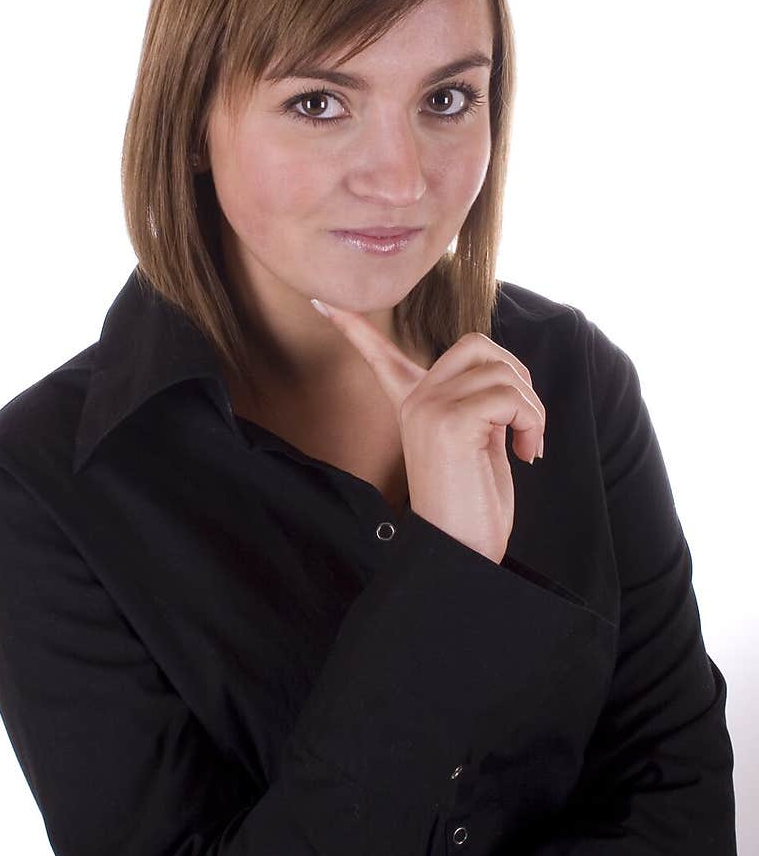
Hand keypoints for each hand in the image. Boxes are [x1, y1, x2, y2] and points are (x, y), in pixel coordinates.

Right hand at [310, 299, 544, 564]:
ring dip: (532, 408)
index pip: (378, 355)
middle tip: (523, 422)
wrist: (462, 553)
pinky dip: (532, 421)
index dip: (353, 328)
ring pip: (502, 371)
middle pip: (478, 344)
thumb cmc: (473, 507)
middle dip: (517, 376)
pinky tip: (525, 452)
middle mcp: (414, 401)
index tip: (322, 302)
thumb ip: (475, 404)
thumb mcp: (474, 442)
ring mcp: (429, 408)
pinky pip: (510, 396)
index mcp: (412, 405)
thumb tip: (499, 375)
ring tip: (526, 444)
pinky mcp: (450, 420)